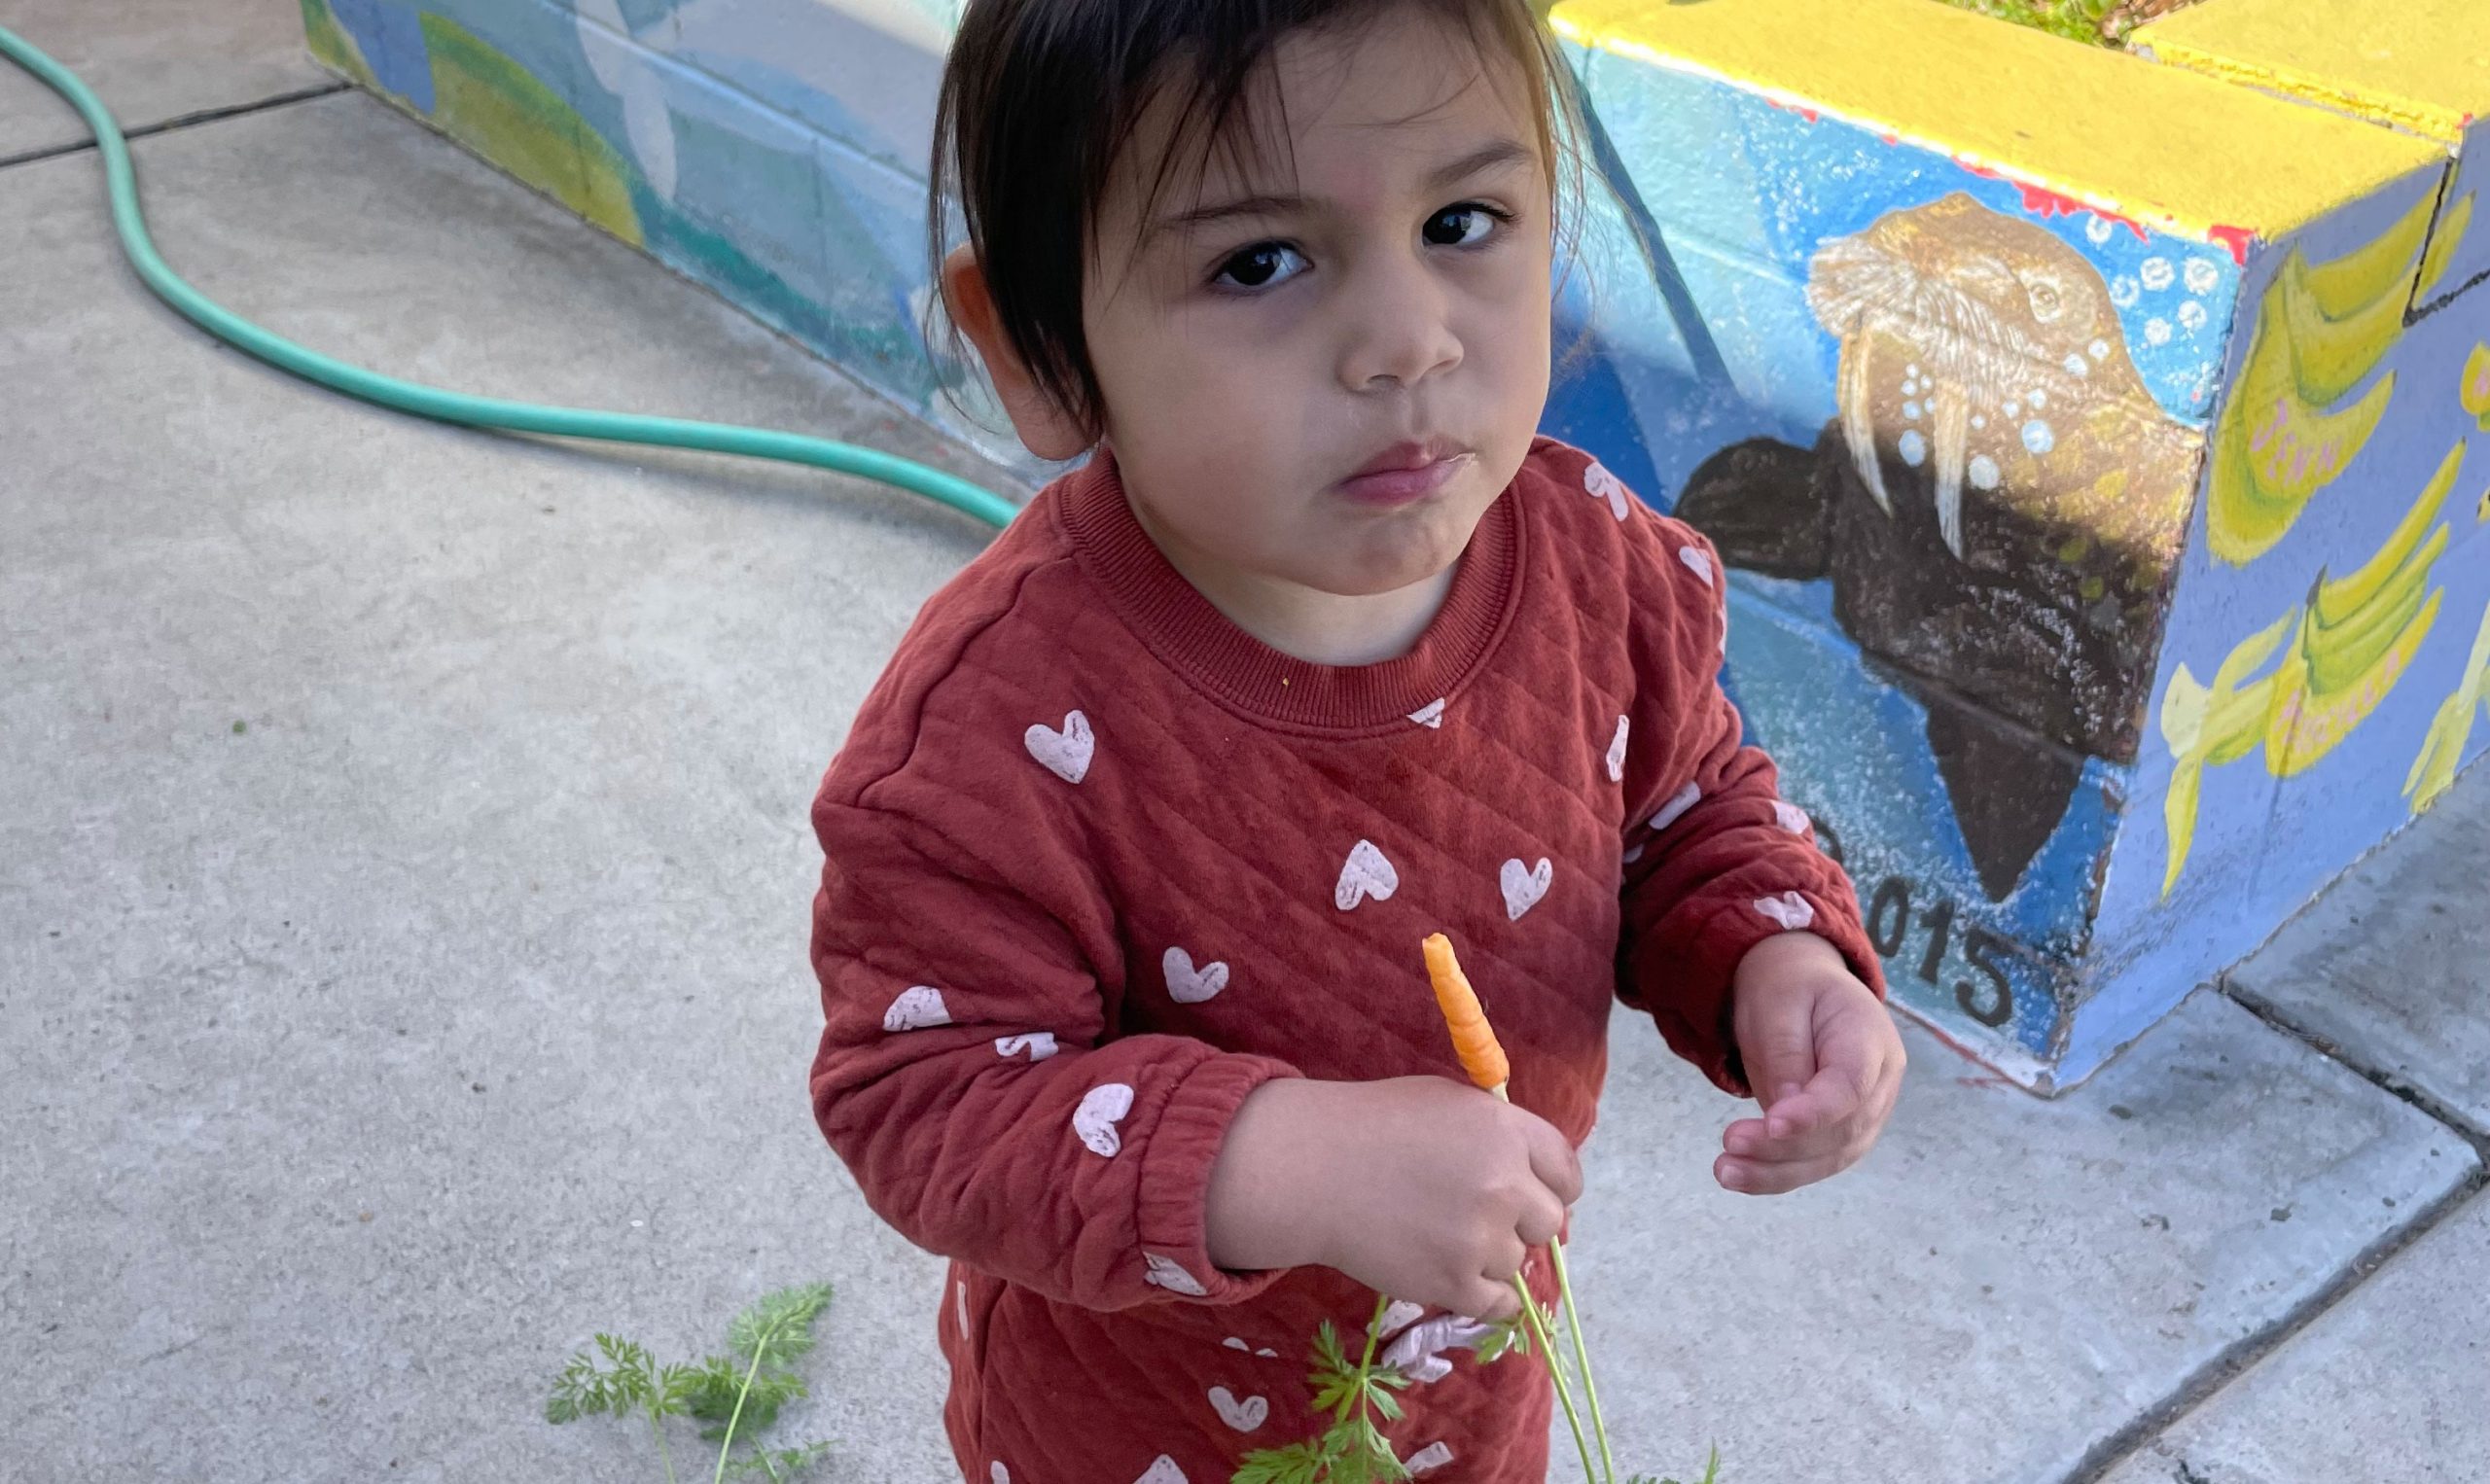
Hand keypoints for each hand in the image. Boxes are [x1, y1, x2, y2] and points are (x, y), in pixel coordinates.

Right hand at [1205, 1076, 1579, 1319]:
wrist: (1312, 1169)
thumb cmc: (1374, 1125)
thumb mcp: (1449, 1104)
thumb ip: (1500, 1136)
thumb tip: (1537, 1181)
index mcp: (1506, 1131)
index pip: (1567, 1172)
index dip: (1552, 1186)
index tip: (1534, 1195)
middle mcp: (1504, 1184)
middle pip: (1549, 1222)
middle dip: (1522, 1223)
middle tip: (1481, 1219)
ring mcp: (1480, 1237)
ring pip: (1517, 1263)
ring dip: (1490, 1257)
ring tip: (1440, 1237)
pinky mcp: (1454, 1283)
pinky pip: (1501, 1306)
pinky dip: (1488, 1297)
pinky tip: (1464, 1280)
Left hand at [1717, 932, 1903, 1195]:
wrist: (1802, 987)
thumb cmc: (1789, 987)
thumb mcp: (1779, 1001)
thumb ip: (1785, 1052)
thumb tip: (1784, 1113)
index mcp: (1870, 1039)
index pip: (1851, 1088)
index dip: (1814, 1113)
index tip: (1772, 1124)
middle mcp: (1880, 1084)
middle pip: (1841, 1130)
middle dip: (1783, 1147)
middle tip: (1729, 1146)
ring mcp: (1866, 1114)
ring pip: (1829, 1157)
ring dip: (1776, 1172)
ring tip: (1726, 1171)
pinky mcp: (1842, 1133)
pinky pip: (1815, 1162)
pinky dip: (1777, 1175)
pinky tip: (1740, 1176)